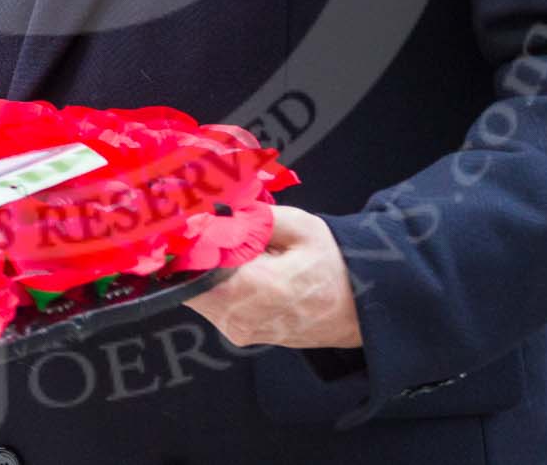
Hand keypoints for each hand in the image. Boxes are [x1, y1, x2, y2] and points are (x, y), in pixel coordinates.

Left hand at [183, 204, 361, 350]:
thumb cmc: (332, 264)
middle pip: (189, 283)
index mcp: (260, 288)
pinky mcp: (239, 335)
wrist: (358, 309)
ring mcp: (239, 331)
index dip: (188, 243)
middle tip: (201, 228)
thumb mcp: (300, 226)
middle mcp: (243, 317)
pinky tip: (231, 266)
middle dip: (191, 255)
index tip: (188, 221)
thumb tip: (217, 211)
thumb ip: (255, 218)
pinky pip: (209, 305)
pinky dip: (211, 284)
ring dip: (200, 270)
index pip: (198, 267)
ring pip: (195, 295)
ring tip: (223, 246)